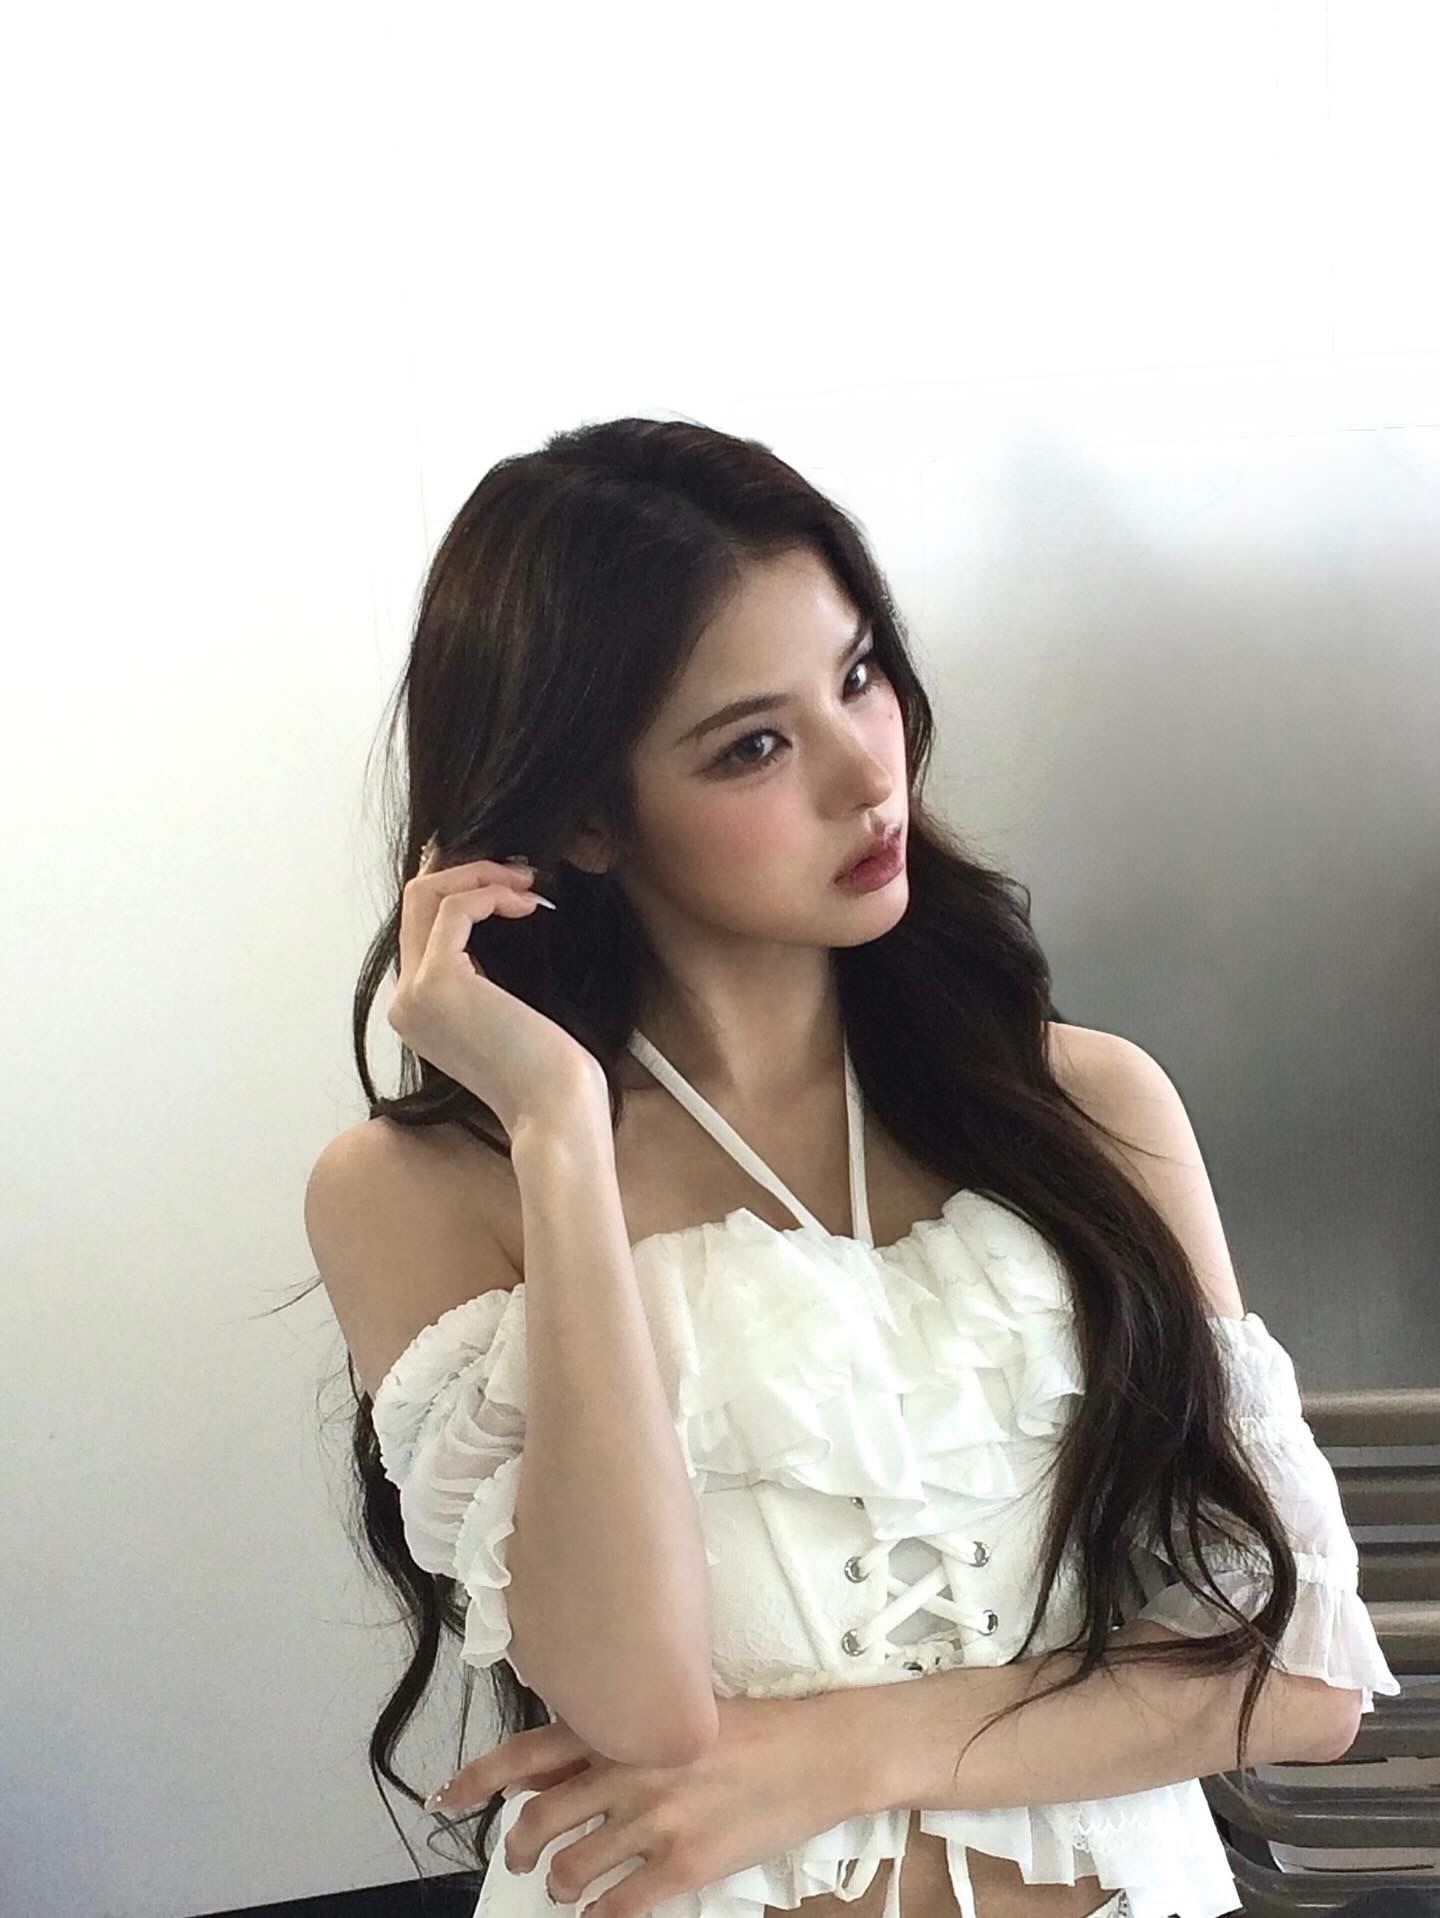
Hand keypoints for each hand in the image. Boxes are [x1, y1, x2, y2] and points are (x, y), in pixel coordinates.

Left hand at [430, 1693, 867, 1917]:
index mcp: (624, 1725)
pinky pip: (619, 1905)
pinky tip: (605, 1909)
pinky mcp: (686, 1863)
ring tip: (566, 1884)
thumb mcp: (675, 1712)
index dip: (478, 1778)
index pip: (528, 1750)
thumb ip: (615, 1734)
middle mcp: (630, 1768)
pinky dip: (600, 1915)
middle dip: (519, 1848)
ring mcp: (656, 1818)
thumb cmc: (751, 1729)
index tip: (447, 1799)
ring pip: (572, 1869)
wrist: (818, 1753)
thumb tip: (553, 1764)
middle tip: (521, 1858)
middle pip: (539, 1820)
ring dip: (559, 1884)